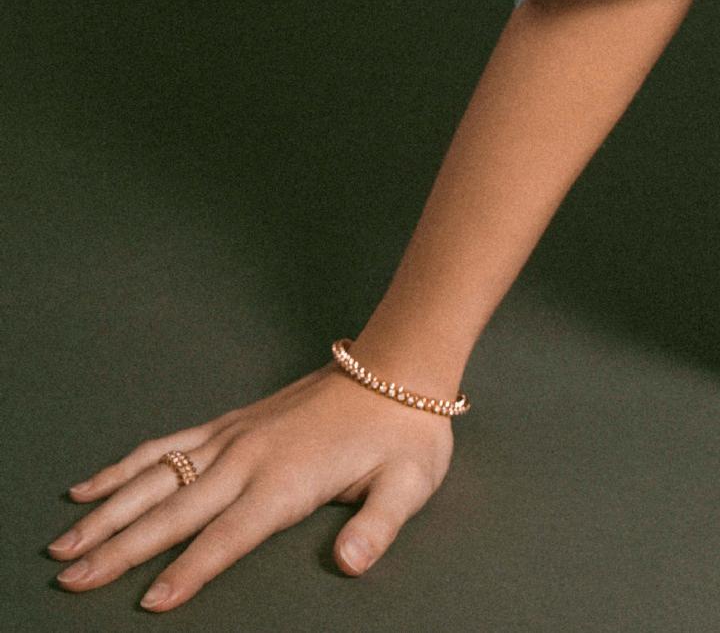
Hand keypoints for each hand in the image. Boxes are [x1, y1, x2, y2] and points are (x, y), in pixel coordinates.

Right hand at [44, 361, 455, 609]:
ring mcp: (234, 437)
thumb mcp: (407, 484)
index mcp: (286, 481)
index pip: (228, 536)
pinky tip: (89, 485)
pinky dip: (125, 466)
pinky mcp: (231, 423)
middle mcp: (249, 458)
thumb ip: (378, 526)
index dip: (190, 570)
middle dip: (121, 549)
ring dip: (107, 510)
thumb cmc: (405, 433)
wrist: (399, 364)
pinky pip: (166, 446)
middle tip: (71, 580)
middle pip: (174, 510)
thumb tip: (351, 562)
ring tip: (63, 544)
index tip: (149, 603)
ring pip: (156, 477)